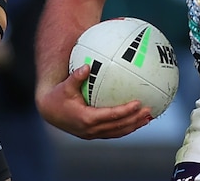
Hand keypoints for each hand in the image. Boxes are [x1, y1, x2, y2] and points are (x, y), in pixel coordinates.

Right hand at [36, 64, 152, 139]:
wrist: (49, 112)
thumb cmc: (58, 96)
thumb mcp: (65, 85)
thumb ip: (76, 76)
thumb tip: (87, 66)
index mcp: (86, 118)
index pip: (111, 116)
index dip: (125, 111)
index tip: (138, 103)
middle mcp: (91, 129)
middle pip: (118, 127)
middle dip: (135, 120)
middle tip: (149, 111)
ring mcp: (93, 134)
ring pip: (117, 132)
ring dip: (133, 126)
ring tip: (147, 118)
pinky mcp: (93, 134)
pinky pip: (113, 132)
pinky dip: (125, 127)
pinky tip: (135, 120)